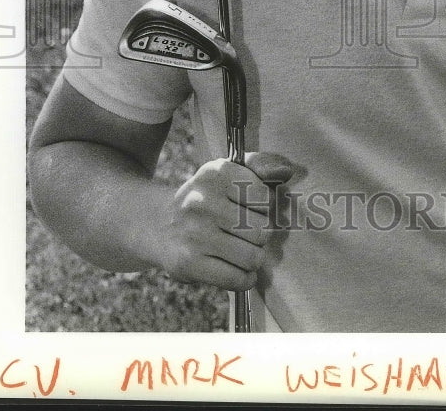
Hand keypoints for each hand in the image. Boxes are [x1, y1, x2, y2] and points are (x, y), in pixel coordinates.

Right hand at [161, 151, 292, 289]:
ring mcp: (194, 234)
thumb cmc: (207, 197)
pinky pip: (236, 279)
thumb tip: (287, 171)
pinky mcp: (188, 264)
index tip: (251, 209)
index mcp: (217, 173)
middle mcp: (203, 201)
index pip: (265, 197)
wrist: (158, 224)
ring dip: (253, 259)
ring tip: (242, 252)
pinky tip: (239, 271)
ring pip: (252, 257)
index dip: (264, 207)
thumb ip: (261, 165)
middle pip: (262, 230)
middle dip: (260, 235)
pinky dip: (244, 279)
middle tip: (246, 233)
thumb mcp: (228, 172)